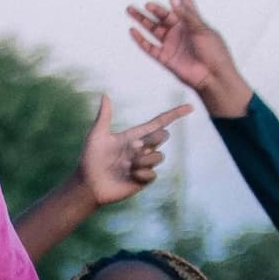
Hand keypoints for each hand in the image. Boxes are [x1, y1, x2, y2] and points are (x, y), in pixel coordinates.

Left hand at [74, 95, 191, 207]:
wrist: (88, 184)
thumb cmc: (89, 159)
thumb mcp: (97, 135)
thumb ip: (105, 116)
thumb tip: (105, 94)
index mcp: (134, 136)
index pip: (159, 123)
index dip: (174, 114)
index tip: (190, 107)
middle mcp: (141, 149)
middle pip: (162, 137)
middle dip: (153, 139)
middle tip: (134, 147)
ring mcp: (143, 165)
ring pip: (158, 156)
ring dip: (143, 160)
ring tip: (127, 165)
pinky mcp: (143, 180)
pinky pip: (153, 173)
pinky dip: (142, 173)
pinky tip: (129, 176)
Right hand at [122, 0, 252, 117]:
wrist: (212, 76)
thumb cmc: (214, 52)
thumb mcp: (201, 29)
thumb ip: (186, 14)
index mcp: (192, 22)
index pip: (185, 3)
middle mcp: (180, 31)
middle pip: (163, 16)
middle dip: (154, 8)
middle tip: (147, 4)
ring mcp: (172, 44)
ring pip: (153, 29)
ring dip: (142, 20)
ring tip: (131, 10)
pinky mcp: (165, 57)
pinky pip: (149, 47)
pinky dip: (140, 39)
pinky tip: (133, 31)